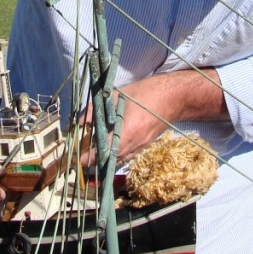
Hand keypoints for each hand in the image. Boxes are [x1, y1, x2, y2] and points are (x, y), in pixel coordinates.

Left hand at [85, 68, 226, 163]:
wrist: (173, 96)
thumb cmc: (145, 92)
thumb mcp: (117, 95)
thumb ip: (96, 109)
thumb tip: (80, 122)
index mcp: (128, 130)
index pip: (106, 151)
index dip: (91, 158)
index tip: (79, 161)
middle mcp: (136, 143)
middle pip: (112, 159)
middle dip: (96, 161)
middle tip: (82, 159)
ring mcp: (143, 145)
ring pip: (121, 159)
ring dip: (107, 159)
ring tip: (93, 155)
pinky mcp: (147, 144)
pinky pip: (129, 155)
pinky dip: (118, 155)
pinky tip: (110, 149)